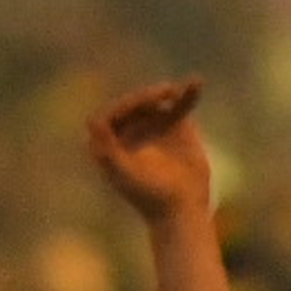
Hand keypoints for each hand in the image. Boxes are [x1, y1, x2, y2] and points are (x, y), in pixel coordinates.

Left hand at [85, 80, 212, 225]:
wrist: (181, 208)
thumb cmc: (148, 196)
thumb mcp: (124, 174)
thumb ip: (107, 151)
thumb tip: (93, 121)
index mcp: (109, 142)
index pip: (109, 116)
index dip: (121, 108)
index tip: (136, 106)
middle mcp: (128, 130)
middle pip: (132, 105)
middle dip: (144, 98)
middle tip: (160, 95)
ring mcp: (152, 125)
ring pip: (155, 101)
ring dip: (163, 92)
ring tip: (173, 92)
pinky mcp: (175, 125)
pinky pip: (180, 104)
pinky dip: (187, 93)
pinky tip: (196, 82)